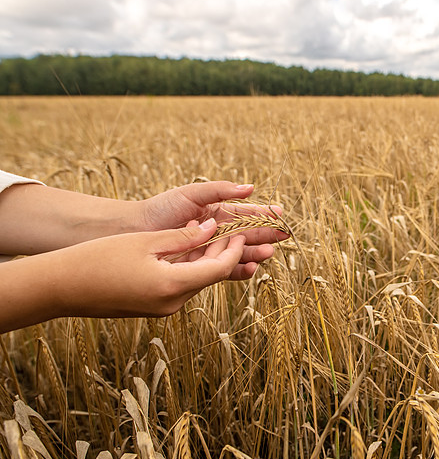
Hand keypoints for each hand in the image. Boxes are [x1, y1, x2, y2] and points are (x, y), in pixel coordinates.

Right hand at [50, 218, 246, 318]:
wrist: (61, 287)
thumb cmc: (99, 259)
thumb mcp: (146, 241)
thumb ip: (184, 236)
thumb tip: (212, 228)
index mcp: (173, 286)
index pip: (220, 268)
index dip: (234, 248)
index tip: (239, 230)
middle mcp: (173, 304)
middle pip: (212, 276)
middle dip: (224, 251)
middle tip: (231, 228)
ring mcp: (163, 308)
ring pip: (197, 280)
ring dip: (206, 258)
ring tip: (209, 232)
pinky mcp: (154, 307)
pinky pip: (181, 286)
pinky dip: (189, 267)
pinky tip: (186, 248)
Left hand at [137, 181, 288, 275]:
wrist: (136, 230)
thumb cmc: (162, 208)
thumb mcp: (193, 193)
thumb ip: (222, 191)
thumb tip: (251, 188)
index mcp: (218, 214)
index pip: (247, 214)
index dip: (264, 215)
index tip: (281, 215)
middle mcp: (218, 233)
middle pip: (248, 236)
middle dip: (265, 236)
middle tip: (282, 237)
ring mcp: (211, 251)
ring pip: (239, 254)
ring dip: (255, 254)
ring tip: (268, 253)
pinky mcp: (202, 267)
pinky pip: (224, 270)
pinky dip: (238, 270)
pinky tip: (250, 269)